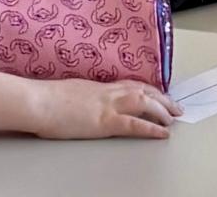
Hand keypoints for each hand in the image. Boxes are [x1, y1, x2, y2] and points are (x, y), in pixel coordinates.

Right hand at [25, 77, 181, 140]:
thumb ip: (84, 95)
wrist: (39, 102)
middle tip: (176, 107)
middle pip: (144, 90)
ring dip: (162, 110)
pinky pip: (134, 124)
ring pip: (145, 102)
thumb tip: (85, 100)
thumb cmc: (47, 99)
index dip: (149, 89)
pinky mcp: (105, 121)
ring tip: (173, 119)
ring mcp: (108, 105)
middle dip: (163, 98)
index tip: (159, 93)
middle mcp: (109, 92)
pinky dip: (151, 128)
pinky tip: (161, 133)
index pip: (132, 84)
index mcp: (100, 86)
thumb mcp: (71, 92)